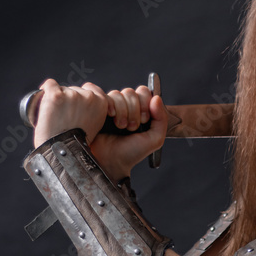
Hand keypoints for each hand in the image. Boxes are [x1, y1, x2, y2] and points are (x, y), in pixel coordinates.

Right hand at [32, 79, 166, 181]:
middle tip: (131, 127)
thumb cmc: (131, 153)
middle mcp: (123, 106)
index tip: (144, 121)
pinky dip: (107, 103)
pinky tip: (108, 116)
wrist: (110, 163)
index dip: (145, 103)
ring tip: (119, 127)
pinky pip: (99, 91)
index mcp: (138, 110)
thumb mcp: (154, 139)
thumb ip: (162, 119)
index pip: (144, 92)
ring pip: (116, 93)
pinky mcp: (94, 107)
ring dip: (121, 111)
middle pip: (130, 92)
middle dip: (133, 110)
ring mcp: (108, 106)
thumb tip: (156, 98)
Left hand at [33, 79, 109, 147]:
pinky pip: (49, 84)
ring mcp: (72, 95)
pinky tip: (44, 98)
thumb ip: (93, 113)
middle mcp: (89, 97)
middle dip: (69, 100)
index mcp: (101, 104)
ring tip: (55, 115)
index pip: (93, 90)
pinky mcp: (56, 95)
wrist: (62, 153)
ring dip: (58, 98)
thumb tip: (84, 107)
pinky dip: (45, 89)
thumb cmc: (76, 146)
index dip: (84, 96)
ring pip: (63, 88)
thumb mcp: (95, 127)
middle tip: (64, 116)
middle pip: (76, 89)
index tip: (78, 104)